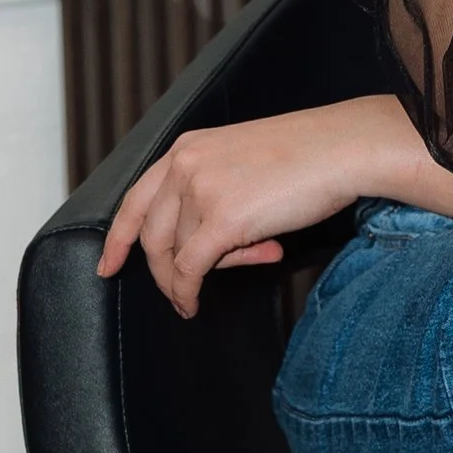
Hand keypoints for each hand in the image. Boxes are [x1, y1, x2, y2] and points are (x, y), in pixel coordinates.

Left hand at [97, 104, 372, 316]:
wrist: (344, 148)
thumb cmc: (309, 156)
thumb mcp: (244, 164)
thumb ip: (215, 197)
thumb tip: (206, 255)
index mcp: (187, 148)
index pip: (135, 199)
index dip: (118, 239)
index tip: (108, 265)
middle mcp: (185, 165)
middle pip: (150, 235)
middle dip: (162, 272)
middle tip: (181, 293)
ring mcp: (200, 191)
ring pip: (175, 255)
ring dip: (195, 278)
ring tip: (233, 272)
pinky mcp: (222, 219)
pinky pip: (190, 270)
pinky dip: (187, 294)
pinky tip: (194, 305)